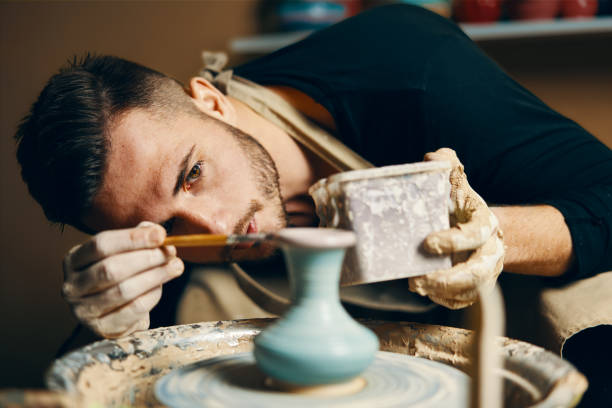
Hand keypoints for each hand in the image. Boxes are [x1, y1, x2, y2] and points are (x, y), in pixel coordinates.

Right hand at [62, 221, 183, 337]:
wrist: (113, 314)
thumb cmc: (118, 277)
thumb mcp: (121, 254)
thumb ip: (136, 239)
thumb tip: (155, 232)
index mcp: (73, 260)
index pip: (101, 245)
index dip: (133, 238)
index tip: (160, 235)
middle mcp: (73, 286)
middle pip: (111, 268)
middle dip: (147, 258)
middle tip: (171, 252)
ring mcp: (84, 310)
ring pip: (124, 290)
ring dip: (155, 276)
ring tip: (175, 267)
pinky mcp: (102, 327)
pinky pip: (133, 309)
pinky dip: (152, 295)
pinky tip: (162, 286)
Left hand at [409, 148, 503, 308]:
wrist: (478, 228)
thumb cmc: (460, 205)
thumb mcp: (456, 184)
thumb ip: (447, 166)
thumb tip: (434, 157)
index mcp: (485, 222)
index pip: (476, 234)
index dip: (453, 241)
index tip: (427, 243)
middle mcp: (490, 250)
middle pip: (478, 272)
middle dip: (449, 279)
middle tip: (420, 279)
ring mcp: (485, 272)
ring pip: (471, 291)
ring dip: (442, 292)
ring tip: (416, 285)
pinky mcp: (475, 287)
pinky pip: (463, 301)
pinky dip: (444, 300)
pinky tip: (425, 292)